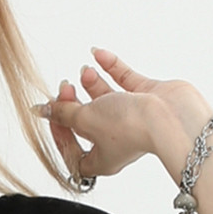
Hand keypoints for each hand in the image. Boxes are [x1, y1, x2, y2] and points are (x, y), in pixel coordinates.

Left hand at [37, 51, 212, 182]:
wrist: (170, 117)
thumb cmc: (130, 128)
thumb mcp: (85, 120)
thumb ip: (63, 113)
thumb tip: (42, 111)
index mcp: (101, 159)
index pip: (73, 151)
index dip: (59, 132)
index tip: (52, 112)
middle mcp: (117, 141)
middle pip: (87, 122)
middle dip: (74, 103)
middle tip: (66, 87)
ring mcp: (133, 118)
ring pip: (106, 99)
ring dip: (92, 84)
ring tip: (84, 71)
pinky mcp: (146, 98)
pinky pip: (125, 80)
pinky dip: (112, 68)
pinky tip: (99, 54)